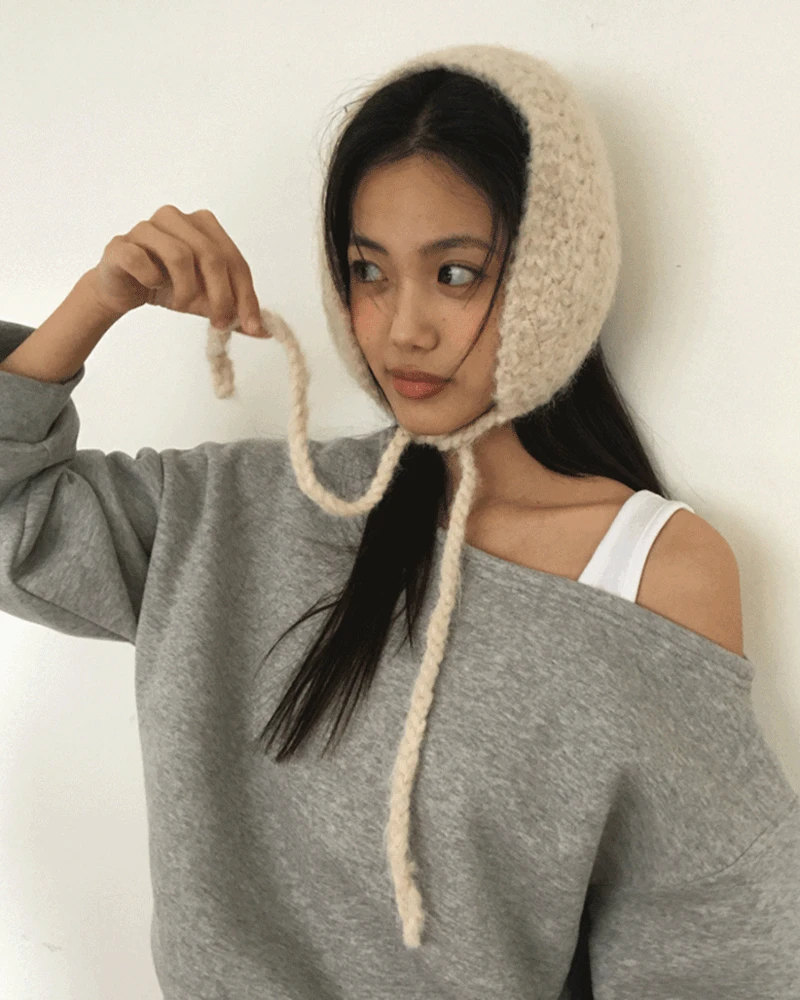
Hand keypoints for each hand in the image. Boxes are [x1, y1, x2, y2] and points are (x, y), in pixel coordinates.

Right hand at [83, 204, 269, 336]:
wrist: (122, 289)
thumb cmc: (167, 286)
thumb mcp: (206, 300)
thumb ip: (233, 310)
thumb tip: (264, 330)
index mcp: (203, 225)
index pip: (234, 260)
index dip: (246, 295)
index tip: (251, 325)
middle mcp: (176, 218)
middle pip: (212, 256)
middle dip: (221, 296)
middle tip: (219, 322)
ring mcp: (146, 228)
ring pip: (180, 256)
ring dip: (186, 290)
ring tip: (180, 303)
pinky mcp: (121, 244)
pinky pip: (141, 261)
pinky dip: (152, 280)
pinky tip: (152, 286)